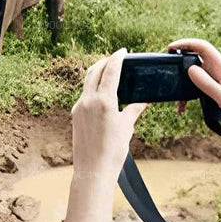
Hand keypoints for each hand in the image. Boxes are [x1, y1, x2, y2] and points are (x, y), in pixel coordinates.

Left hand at [71, 49, 147, 180]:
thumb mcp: (127, 127)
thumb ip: (134, 109)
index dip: (117, 58)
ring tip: (108, 72)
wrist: (93, 170)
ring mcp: (79, 107)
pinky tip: (101, 92)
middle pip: (95, 71)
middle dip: (105, 62)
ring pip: (87, 82)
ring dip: (97, 73)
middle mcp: (88, 100)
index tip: (122, 51)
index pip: (110, 71)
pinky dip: (92, 88)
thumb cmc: (113, 151)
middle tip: (115, 59)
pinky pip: (84, 94)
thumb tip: (145, 101)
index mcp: (103, 100)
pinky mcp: (75, 115)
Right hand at [167, 38, 220, 115]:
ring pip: (196, 74)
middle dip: (180, 61)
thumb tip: (191, 69)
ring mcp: (219, 80)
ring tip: (173, 96)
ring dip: (183, 82)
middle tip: (166, 65)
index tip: (171, 48)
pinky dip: (187, 95)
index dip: (186, 44)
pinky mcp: (218, 90)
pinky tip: (181, 109)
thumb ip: (210, 85)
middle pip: (196, 58)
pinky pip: (199, 87)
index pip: (203, 47)